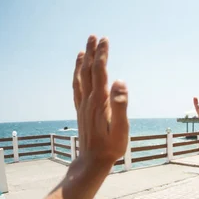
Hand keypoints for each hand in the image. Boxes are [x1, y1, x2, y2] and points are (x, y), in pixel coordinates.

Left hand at [73, 36, 128, 166]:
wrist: (93, 162)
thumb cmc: (111, 147)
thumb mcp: (121, 128)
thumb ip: (121, 104)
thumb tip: (120, 81)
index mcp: (100, 101)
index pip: (100, 72)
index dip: (102, 54)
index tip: (104, 39)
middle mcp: (88, 100)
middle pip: (88, 71)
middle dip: (92, 52)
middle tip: (94, 36)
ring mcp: (83, 105)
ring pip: (80, 78)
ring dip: (82, 62)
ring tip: (84, 49)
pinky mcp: (81, 111)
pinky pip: (76, 88)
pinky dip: (77, 76)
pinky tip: (78, 74)